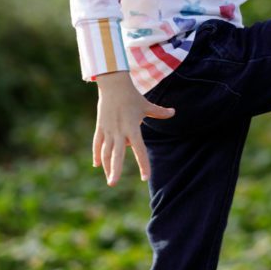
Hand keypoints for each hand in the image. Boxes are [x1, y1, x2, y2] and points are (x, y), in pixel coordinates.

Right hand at [93, 71, 174, 185]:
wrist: (113, 85)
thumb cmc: (132, 96)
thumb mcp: (146, 105)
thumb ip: (159, 112)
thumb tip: (173, 112)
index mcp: (132, 128)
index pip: (139, 150)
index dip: (143, 164)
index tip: (145, 177)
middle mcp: (119, 131)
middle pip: (117, 154)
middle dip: (115, 169)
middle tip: (113, 184)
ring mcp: (108, 130)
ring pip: (106, 151)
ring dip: (107, 166)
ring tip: (109, 179)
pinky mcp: (100, 127)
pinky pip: (97, 143)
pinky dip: (97, 154)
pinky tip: (97, 165)